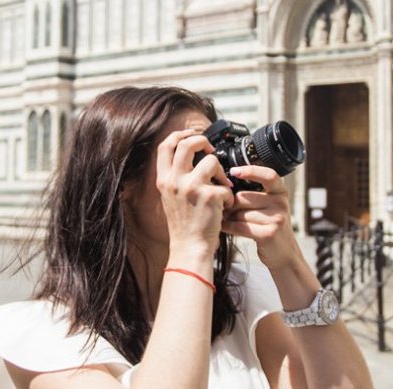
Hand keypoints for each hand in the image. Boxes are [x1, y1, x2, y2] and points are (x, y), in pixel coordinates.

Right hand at [156, 129, 234, 253]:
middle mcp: (175, 181)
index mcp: (164, 180)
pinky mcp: (209, 196)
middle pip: (187, 143)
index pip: (166, 145)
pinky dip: (229, 196)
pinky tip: (225, 208)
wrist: (190, 249)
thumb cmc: (184, 227)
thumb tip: (189, 156)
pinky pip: (225, 185)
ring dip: (221, 172)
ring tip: (222, 188)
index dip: (180, 134)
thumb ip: (176, 178)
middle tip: (211, 151)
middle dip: (202, 141)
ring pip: (211, 161)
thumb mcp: (171, 199)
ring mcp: (191, 187)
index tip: (192, 135)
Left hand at [220, 165, 300, 269]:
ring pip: (241, 213)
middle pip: (244, 197)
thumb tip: (228, 186)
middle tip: (223, 209)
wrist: (284, 254)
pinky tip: (224, 227)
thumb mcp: (271, 207)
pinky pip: (241, 227)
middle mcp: (281, 203)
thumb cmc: (271, 228)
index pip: (268, 175)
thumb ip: (257, 195)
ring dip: (229, 218)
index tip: (234, 171)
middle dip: (230, 204)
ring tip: (224, 219)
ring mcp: (276, 219)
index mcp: (280, 192)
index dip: (251, 171)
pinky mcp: (268, 234)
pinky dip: (229, 227)